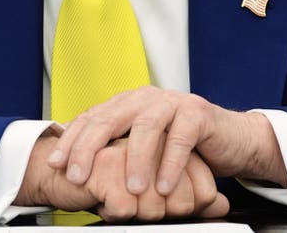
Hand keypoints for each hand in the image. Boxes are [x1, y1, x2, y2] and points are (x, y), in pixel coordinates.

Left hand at [47, 87, 286, 197]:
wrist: (231, 140)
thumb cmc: (183, 148)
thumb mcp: (144, 150)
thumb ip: (116, 152)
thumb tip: (75, 171)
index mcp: (127, 104)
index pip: (92, 118)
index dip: (72, 140)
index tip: (55, 164)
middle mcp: (146, 98)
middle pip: (110, 118)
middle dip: (90, 148)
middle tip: (78, 176)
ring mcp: (172, 102)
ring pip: (147, 127)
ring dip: (136, 161)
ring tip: (131, 188)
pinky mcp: (198, 113)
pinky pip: (181, 138)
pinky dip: (171, 164)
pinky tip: (165, 186)